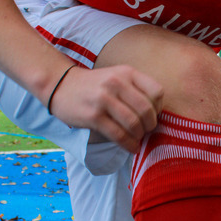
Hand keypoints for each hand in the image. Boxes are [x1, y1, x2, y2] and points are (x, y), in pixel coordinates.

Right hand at [49, 64, 163, 151]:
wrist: (61, 85)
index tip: (153, 116)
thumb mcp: (116, 76)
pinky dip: (128, 144)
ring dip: (139, 136)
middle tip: (146, 131)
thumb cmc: (94, 85)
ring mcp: (104, 99)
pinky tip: (131, 147)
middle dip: (150, 126)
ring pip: (133, 124)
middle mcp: (116, 83)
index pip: (157, 92)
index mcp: (127, 72)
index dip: (159, 108)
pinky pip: (118, 135)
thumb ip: (135, 89)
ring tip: (137, 139)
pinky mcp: (93, 116)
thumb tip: (156, 115)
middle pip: (146, 111)